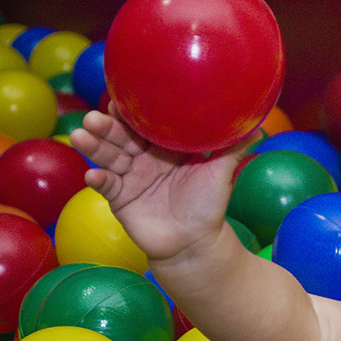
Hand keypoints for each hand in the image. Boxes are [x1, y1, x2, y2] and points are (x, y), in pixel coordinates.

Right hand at [69, 104, 255, 261]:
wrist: (196, 243)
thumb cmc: (209, 205)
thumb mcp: (221, 172)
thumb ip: (234, 148)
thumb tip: (259, 126)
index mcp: (165, 147)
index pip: (144, 124)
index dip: (130, 111)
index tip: (118, 97)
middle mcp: (144, 158)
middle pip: (120, 137)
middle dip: (104, 125)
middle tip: (93, 116)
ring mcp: (129, 177)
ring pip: (107, 156)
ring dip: (93, 146)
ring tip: (80, 135)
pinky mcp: (119, 198)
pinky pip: (105, 185)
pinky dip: (98, 179)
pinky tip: (93, 174)